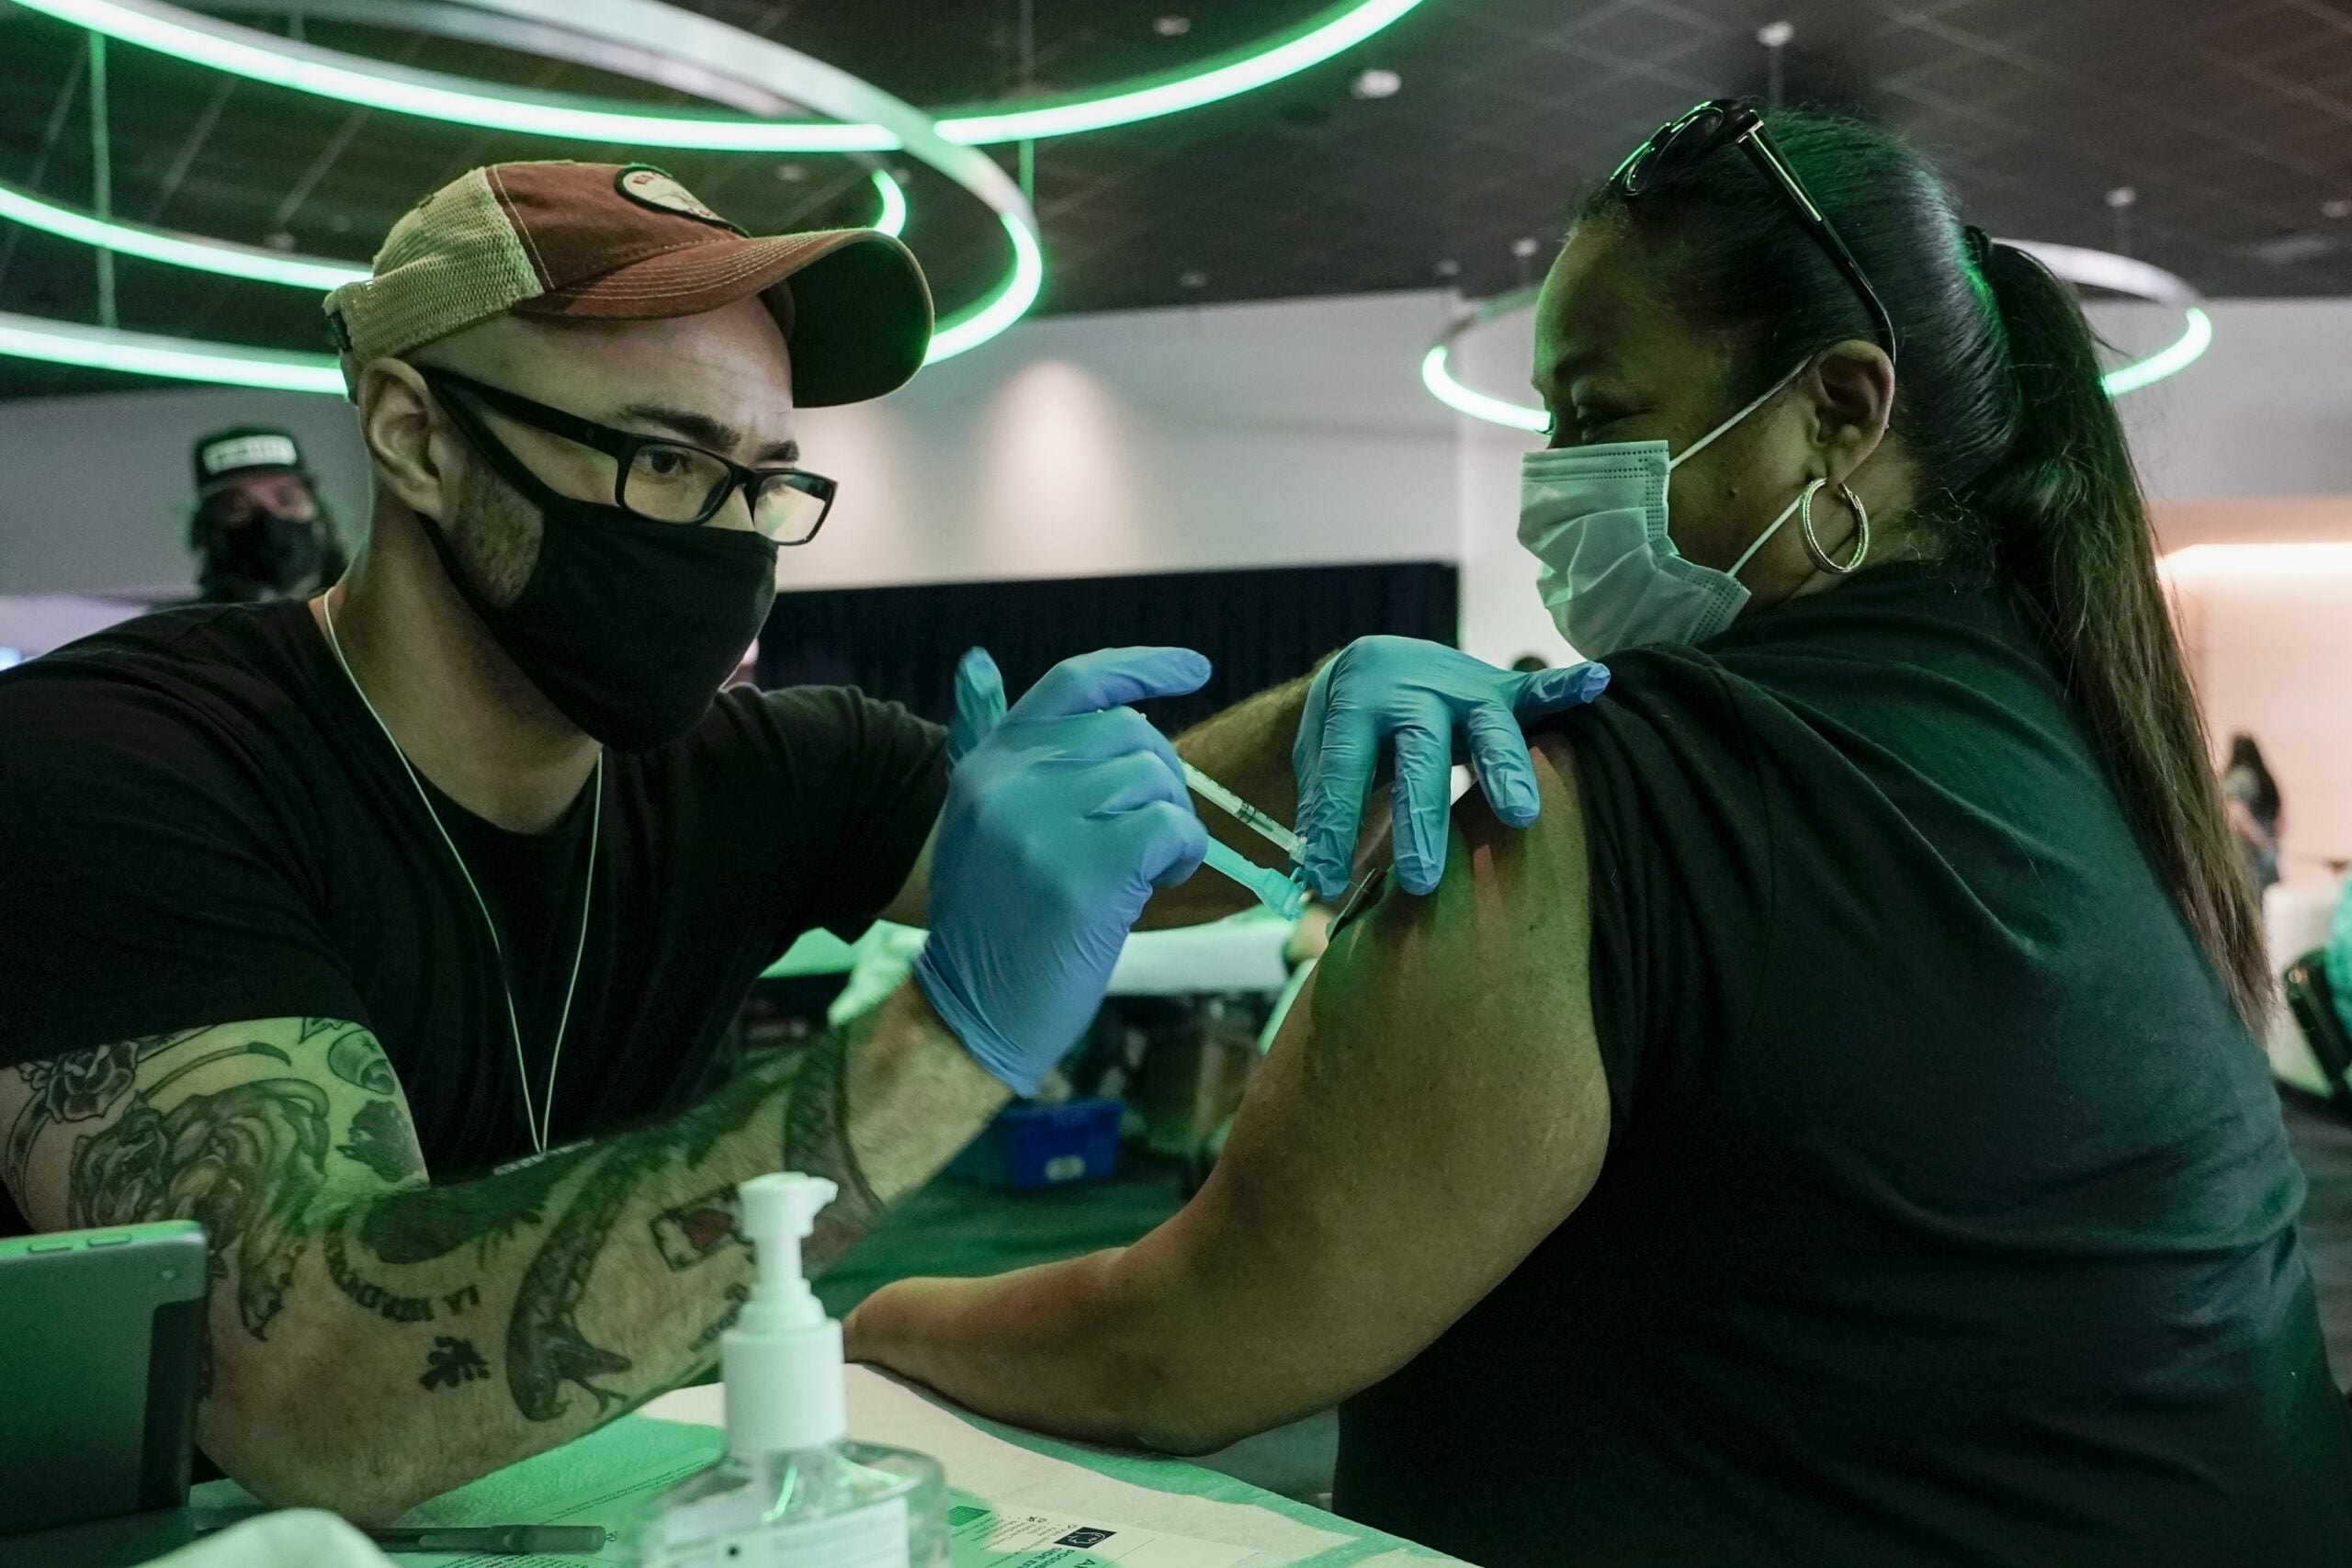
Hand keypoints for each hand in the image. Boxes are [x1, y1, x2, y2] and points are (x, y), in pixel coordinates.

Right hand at [915, 648, 1210, 1094]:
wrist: (972, 1012)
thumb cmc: (998, 923)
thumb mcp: (984, 824)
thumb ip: (1016, 758)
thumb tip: (1006, 668)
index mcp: (988, 762)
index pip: (1074, 683)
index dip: (1141, 667)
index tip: (1196, 669)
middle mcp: (1009, 781)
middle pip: (1129, 732)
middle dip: (1163, 776)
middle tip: (1155, 831)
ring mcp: (1044, 825)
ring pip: (1155, 780)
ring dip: (1174, 822)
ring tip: (1153, 866)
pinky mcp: (1085, 873)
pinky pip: (1172, 827)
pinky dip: (1186, 851)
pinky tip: (1165, 880)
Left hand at [1293, 638, 1607, 898]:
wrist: (1377, 662)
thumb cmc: (1349, 730)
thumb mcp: (1320, 756)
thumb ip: (1321, 806)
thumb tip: (1314, 879)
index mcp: (1356, 703)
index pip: (1344, 770)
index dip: (1334, 826)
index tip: (1328, 882)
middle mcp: (1412, 691)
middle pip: (1419, 755)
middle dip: (1422, 818)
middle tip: (1421, 880)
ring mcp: (1461, 687)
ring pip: (1487, 729)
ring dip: (1503, 772)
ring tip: (1519, 816)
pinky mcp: (1499, 689)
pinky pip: (1536, 690)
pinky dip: (1565, 688)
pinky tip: (1598, 684)